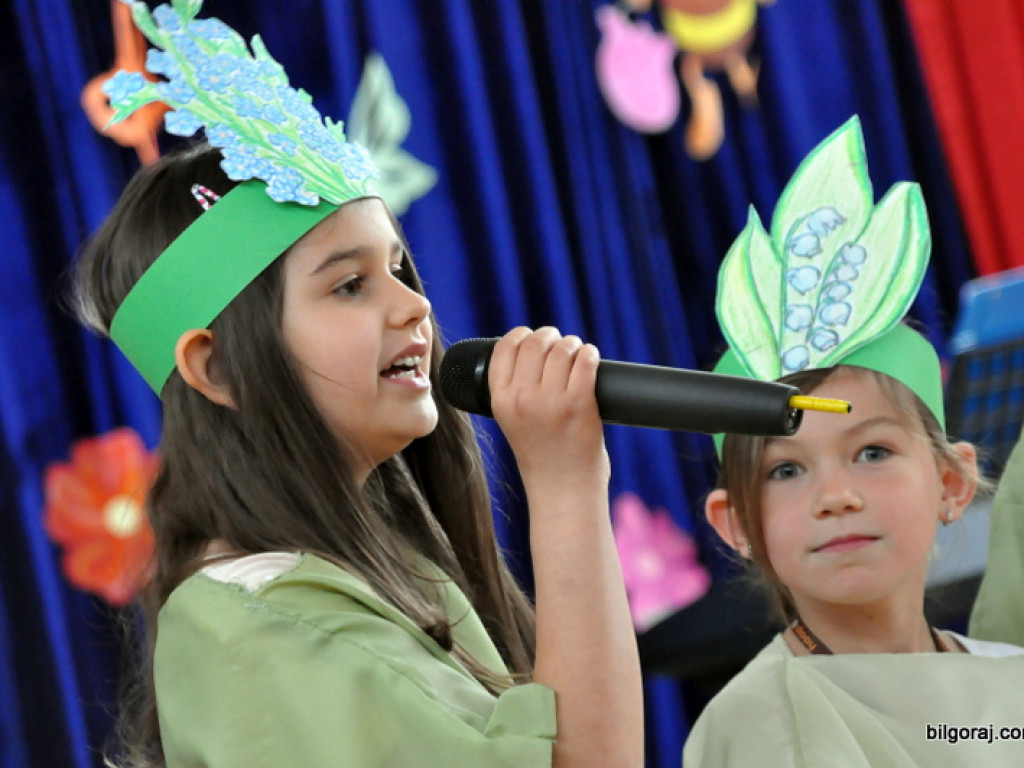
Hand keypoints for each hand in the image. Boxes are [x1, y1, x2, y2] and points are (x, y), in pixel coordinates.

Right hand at [487, 327, 609, 490]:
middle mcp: (522, 398)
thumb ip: (516, 392)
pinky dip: (590, 354)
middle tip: (560, 344)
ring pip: (562, 349)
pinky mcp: (580, 405)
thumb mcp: (512, 421)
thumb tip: (534, 353)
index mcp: (500, 400)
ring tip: (577, 354)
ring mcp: (552, 401)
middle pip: (535, 343)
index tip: (532, 337)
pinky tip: (591, 358)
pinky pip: (585, 362)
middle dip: (550, 337)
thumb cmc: (542, 456)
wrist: (563, 491)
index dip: (521, 335)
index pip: (504, 348)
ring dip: (572, 345)